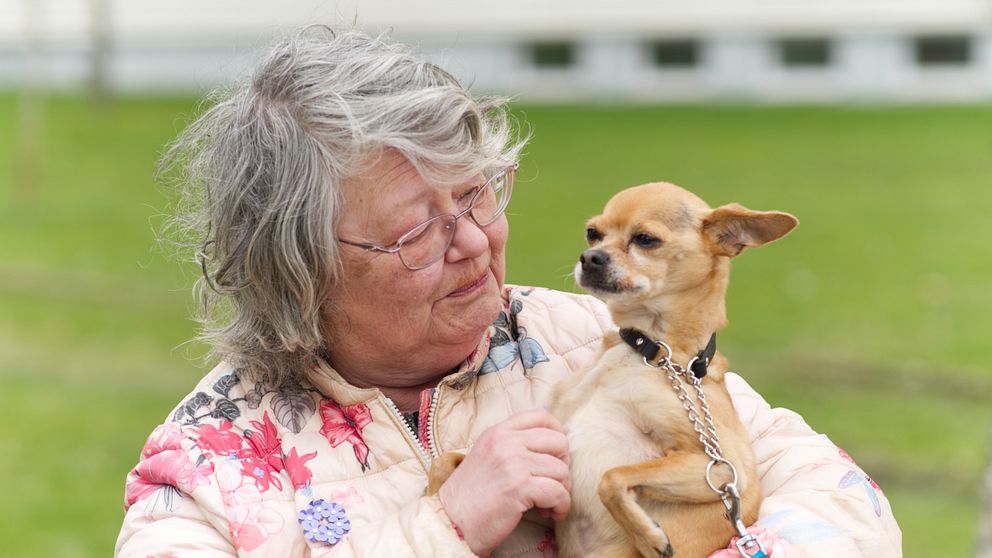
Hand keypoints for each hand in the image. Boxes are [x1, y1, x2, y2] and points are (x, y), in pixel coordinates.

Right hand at [437, 409, 570, 556]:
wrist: (449, 521)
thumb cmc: (469, 495)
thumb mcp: (486, 456)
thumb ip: (511, 446)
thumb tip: (550, 447)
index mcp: (498, 432)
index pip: (541, 416)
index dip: (558, 434)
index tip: (557, 456)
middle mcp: (506, 442)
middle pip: (559, 442)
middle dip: (563, 466)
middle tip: (553, 484)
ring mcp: (513, 462)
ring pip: (562, 470)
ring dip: (562, 491)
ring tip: (547, 504)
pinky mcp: (519, 487)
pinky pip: (558, 492)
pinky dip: (561, 507)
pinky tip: (551, 514)